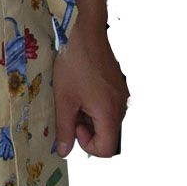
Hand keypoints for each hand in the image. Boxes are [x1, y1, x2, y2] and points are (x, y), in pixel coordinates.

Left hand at [52, 24, 128, 157]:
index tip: (74, 125)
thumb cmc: (73, 65)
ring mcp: (122, 95)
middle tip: (70, 110)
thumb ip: (64, 129)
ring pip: (107, 120)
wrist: (85, 32)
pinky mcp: (119, 85)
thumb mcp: (64, 100)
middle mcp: (121, 106)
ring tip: (74, 97)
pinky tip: (81, 89)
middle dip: (86, 129)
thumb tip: (65, 152)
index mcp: (110, 113)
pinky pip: (109, 106)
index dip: (87, 145)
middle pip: (107, 134)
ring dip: (89, 116)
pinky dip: (94, 105)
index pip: (106, 149)